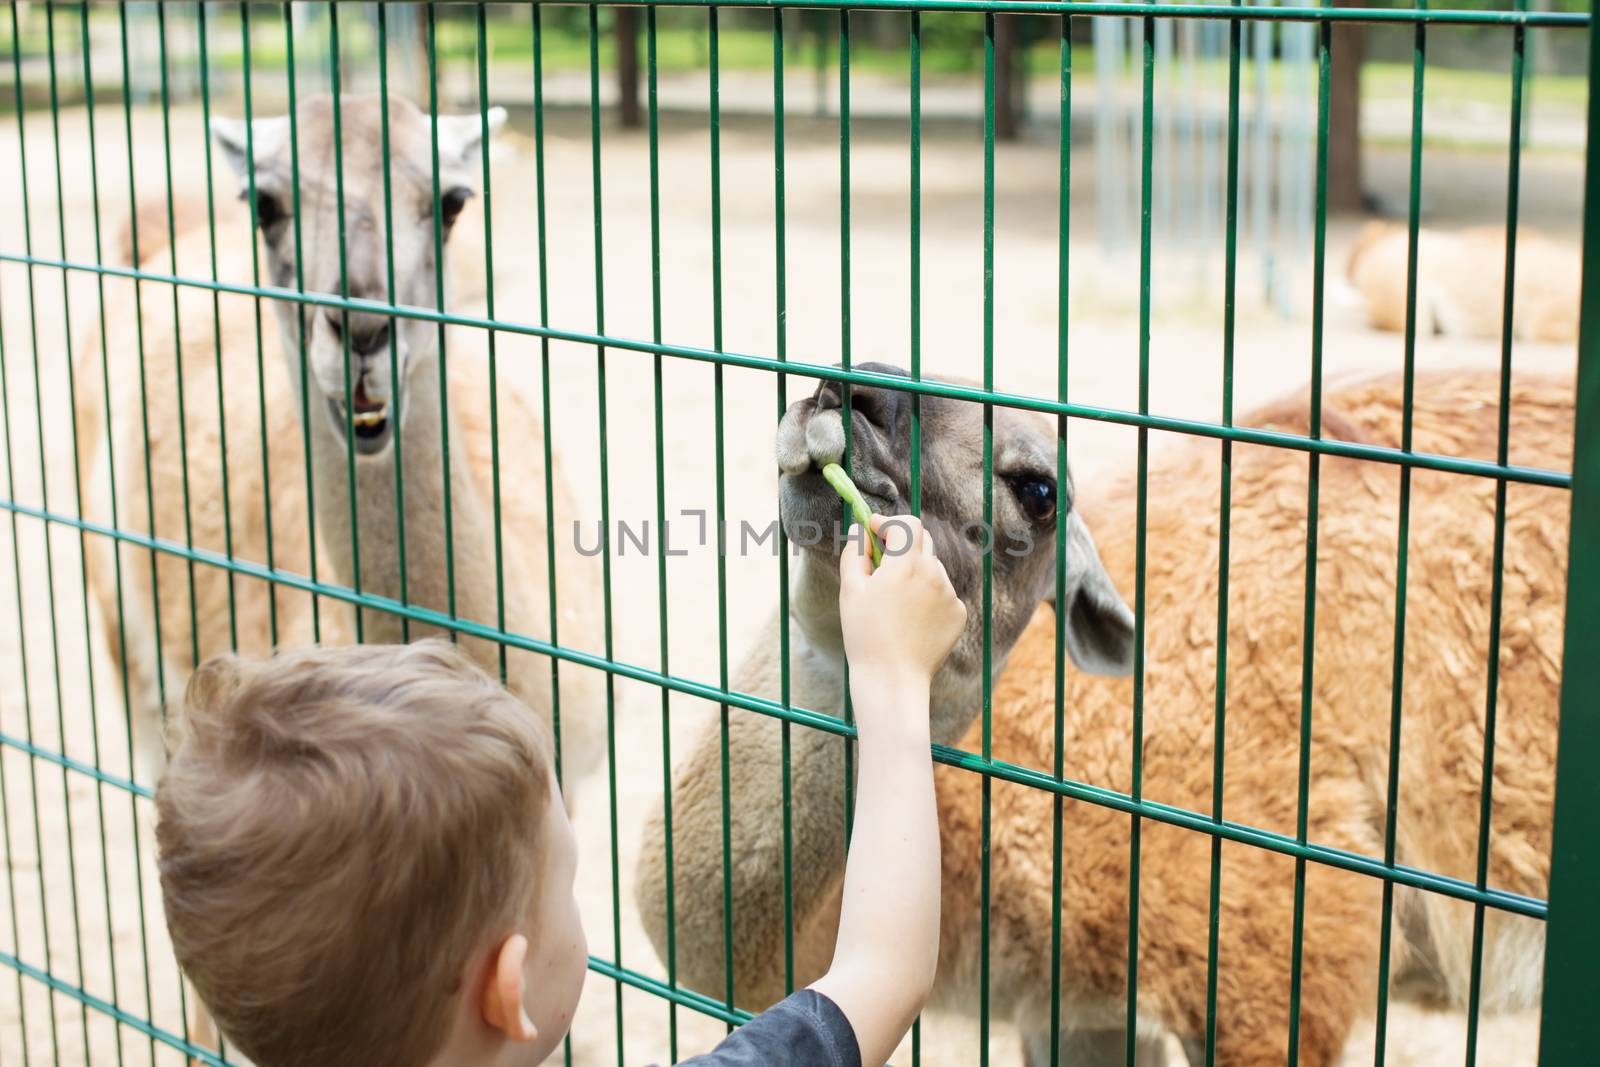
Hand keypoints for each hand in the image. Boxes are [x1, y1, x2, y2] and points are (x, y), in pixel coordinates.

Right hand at [838, 514, 965, 690]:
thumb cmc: (865, 634)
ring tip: (896, 603)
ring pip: (933, 569)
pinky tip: (912, 620)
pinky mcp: (959, 614)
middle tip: (882, 565)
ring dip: (916, 573)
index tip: (874, 531)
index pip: (908, 523)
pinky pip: (943, 594)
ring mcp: (950, 595)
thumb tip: (859, 530)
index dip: (889, 523)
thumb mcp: (851, 589)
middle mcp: (934, 574)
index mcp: (907, 564)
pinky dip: (928, 597)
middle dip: (902, 546)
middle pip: (923, 542)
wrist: (893, 678)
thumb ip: (855, 552)